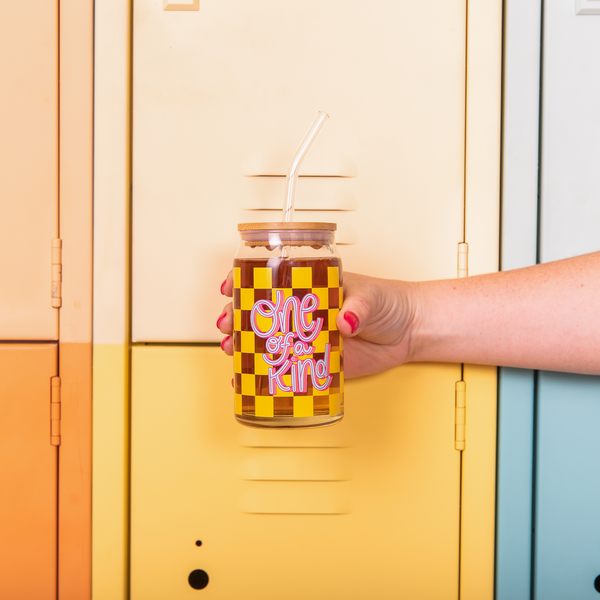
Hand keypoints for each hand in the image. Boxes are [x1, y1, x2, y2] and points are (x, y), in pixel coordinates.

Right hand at [216, 271, 420, 378]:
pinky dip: (267, 375)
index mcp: (311, 289)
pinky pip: (287, 369)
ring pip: (267, 342)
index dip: (245, 282)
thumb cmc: (390, 303)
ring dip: (244, 345)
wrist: (410, 332)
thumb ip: (358, 306)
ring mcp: (307, 339)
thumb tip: (345, 319)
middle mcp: (303, 314)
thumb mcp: (372, 297)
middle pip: (261, 313)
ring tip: (232, 350)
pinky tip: (250, 380)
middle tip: (227, 325)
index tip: (229, 286)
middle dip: (236, 317)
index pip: (271, 280)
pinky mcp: (317, 363)